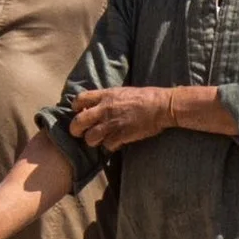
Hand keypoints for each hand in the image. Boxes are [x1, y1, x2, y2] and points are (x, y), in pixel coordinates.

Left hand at [65, 85, 184, 152]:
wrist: (162, 106)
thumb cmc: (146, 97)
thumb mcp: (123, 92)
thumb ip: (108, 98)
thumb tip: (97, 105)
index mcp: (106, 95)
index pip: (79, 99)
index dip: (76, 108)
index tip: (79, 112)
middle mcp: (105, 109)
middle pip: (78, 121)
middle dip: (76, 129)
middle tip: (79, 133)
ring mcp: (112, 123)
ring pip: (90, 138)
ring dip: (93, 141)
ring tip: (100, 140)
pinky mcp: (120, 136)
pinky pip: (107, 146)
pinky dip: (110, 146)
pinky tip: (116, 143)